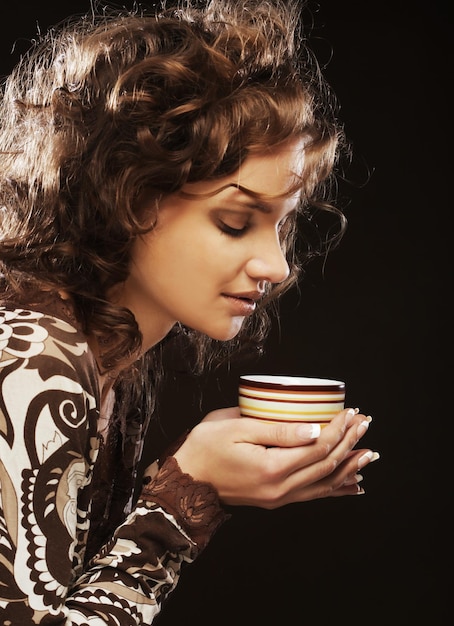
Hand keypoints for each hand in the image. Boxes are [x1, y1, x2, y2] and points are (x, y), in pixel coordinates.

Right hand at [173, 407, 378, 508]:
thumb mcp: (236, 428)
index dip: (339, 428)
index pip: (318, 446)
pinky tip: (352, 485)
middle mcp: (280, 489)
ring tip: (369, 453)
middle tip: (365, 423)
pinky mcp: (275, 499)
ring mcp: (279, 498)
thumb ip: (277, 430)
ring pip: (325, 484)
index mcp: (271, 467)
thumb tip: (313, 429)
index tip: (351, 411)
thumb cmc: (205, 448)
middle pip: (327, 465)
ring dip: (349, 466)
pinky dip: (336, 488)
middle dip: (350, 442)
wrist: (186, 481)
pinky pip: (313, 495)